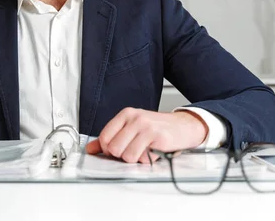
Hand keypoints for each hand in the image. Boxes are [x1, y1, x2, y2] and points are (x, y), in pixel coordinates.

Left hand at [85, 108, 207, 163]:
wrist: (184, 126)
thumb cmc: (158, 129)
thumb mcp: (132, 129)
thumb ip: (111, 138)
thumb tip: (90, 149)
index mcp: (126, 114)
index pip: (104, 136)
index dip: (107, 149)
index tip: (116, 151)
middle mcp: (134, 118)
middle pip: (113, 147)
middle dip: (121, 156)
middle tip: (133, 152)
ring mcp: (145, 126)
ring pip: (125, 155)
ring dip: (134, 159)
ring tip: (143, 152)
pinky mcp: (157, 136)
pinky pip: (140, 157)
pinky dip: (145, 160)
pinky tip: (152, 153)